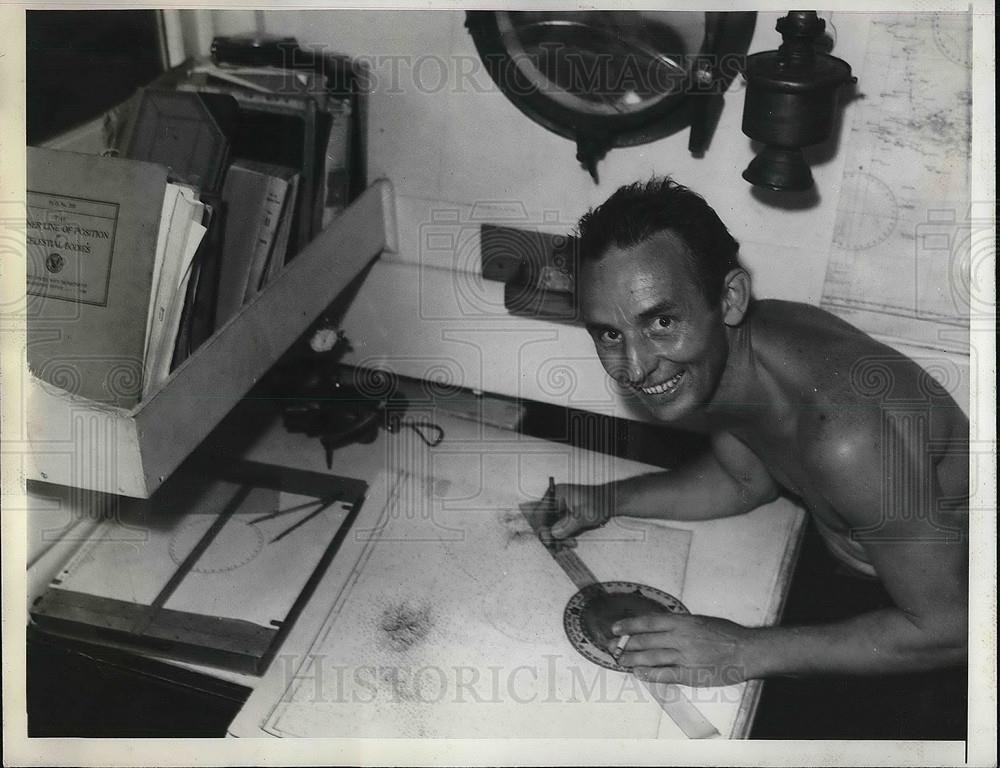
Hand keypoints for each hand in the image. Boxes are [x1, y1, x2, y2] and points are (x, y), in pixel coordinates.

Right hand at [540, 482, 616, 541]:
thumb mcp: (582, 516)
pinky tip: (571, 542)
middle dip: (552, 535)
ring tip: (570, 544)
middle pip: (546, 521)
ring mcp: (561, 507)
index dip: (541, 527)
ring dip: (559, 537)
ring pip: (553, 526)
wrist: (612, 502)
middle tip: (557, 547)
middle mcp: (556, 500)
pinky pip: (561, 527)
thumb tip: (552, 534)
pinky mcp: (566, 514)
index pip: (540, 512)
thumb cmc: (600, 502)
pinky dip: (565, 535)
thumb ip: (566, 526)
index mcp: (556, 494)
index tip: (546, 540)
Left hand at [609, 613, 753, 686]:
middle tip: (611, 646)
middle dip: (624, 644)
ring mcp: (684, 657)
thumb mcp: (700, 620)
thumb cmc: (725, 633)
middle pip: (645, 641)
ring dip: (632, 659)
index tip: (615, 628)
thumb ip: (679, 625)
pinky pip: (664, 675)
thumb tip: (657, 627)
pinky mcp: (690, 674)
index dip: (628, 626)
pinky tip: (639, 673)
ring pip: (651, 658)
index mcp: (682, 622)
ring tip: (620, 660)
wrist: (746, 651)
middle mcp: (680, 638)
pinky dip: (649, 674)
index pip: (648, 622)